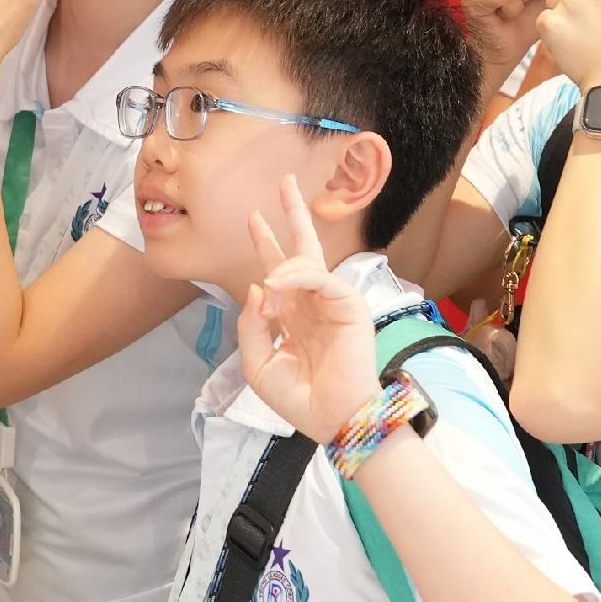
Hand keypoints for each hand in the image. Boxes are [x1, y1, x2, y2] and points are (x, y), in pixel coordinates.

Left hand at [238, 173, 382, 443]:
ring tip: (268, 284)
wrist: (332, 420)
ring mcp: (333, 302)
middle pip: (303, 248)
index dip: (266, 244)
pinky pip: (321, 278)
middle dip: (292, 214)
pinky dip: (296, 277)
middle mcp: (313, 303)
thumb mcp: (257, 363)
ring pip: (308, 260)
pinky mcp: (349, 305)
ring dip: (280, 263)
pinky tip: (277, 287)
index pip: (279, 272)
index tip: (253, 217)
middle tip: (284, 181)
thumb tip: (257, 286)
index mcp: (295, 316)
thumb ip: (251, 325)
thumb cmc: (300, 398)